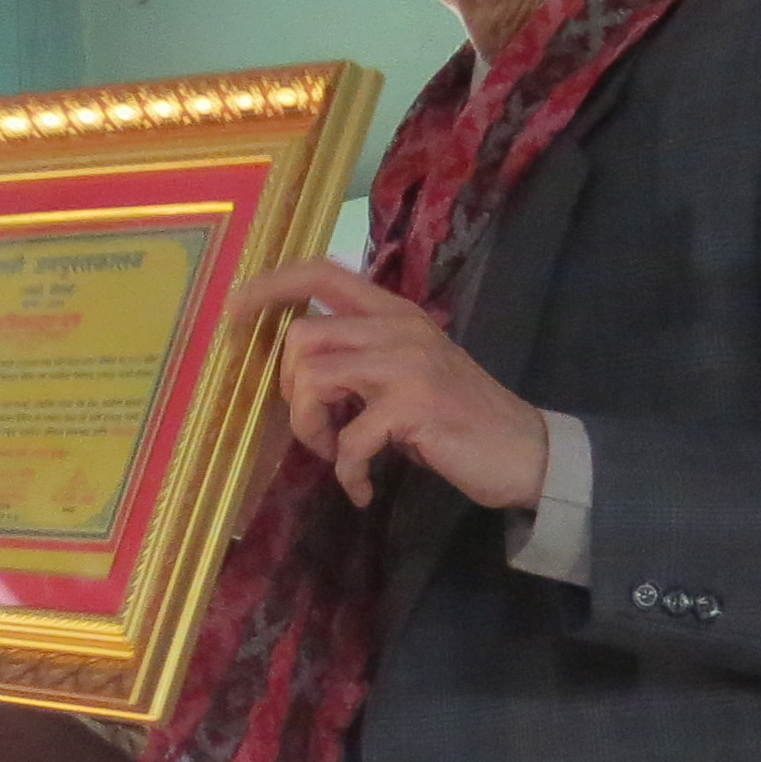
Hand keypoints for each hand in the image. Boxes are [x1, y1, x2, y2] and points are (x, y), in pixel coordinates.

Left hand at [232, 259, 549, 510]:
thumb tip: (300, 371)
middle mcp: (399, 327)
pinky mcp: (414, 406)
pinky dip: (347, 472)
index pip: (321, 273)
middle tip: (314, 427)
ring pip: (314, 378)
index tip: (234, 309)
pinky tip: (362, 488)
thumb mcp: (410, 371)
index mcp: (394, 313)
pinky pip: (347, 438)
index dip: (270, 286)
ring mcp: (408, 363)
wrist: (525, 450)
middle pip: (302, 335)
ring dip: (312, 431)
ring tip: (337, 457)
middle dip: (291, 391)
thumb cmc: (459, 417)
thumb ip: (363, 358)